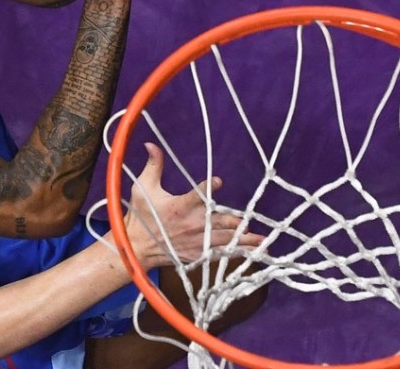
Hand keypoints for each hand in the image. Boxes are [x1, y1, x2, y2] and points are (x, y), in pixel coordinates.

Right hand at [124, 143, 261, 267]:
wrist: (137, 246)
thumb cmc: (141, 215)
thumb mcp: (143, 188)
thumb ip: (153, 166)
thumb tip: (151, 144)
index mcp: (180, 207)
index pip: (196, 195)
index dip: (208, 188)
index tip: (218, 181)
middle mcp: (192, 225)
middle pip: (219, 222)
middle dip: (235, 221)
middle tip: (248, 221)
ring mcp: (196, 242)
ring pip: (224, 240)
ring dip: (243, 240)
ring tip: (261, 239)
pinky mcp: (197, 254)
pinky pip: (220, 254)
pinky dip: (236, 254)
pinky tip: (252, 254)